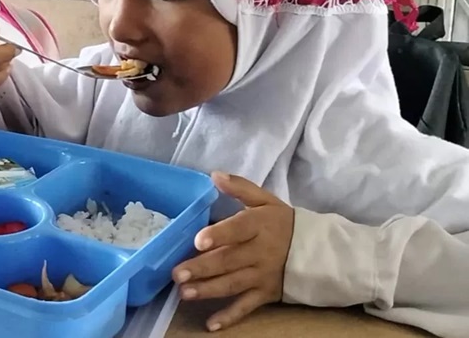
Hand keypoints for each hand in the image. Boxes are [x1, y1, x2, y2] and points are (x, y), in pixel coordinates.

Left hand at [172, 172, 293, 331]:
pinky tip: (211, 324)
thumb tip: (214, 176)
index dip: (219, 235)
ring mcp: (262, 275)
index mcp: (259, 225)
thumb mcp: (266, 200)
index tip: (198, 241)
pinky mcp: (266, 294)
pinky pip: (247, 307)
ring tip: (184, 293)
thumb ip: (240, 187)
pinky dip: (230, 317)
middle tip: (177, 273)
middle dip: (202, 268)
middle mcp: (260, 252)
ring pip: (233, 284)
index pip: (238, 229)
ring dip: (208, 290)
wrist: (320, 251)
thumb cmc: (283, 223)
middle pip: (229, 260)